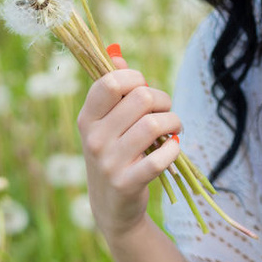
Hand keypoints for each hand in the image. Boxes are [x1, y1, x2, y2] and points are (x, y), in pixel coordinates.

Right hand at [77, 47, 181, 241]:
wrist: (112, 207)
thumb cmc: (114, 154)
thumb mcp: (105, 124)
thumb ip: (112, 90)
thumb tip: (117, 55)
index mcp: (87, 118)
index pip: (110, 82)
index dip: (135, 79)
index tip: (144, 89)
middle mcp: (94, 139)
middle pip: (141, 98)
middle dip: (163, 100)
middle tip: (166, 112)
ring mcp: (109, 162)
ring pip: (154, 125)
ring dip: (174, 122)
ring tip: (174, 129)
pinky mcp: (128, 183)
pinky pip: (160, 158)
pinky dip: (174, 149)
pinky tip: (173, 148)